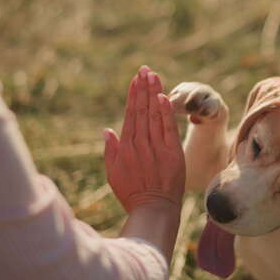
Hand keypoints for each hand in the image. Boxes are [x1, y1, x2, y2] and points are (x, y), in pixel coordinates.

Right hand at [104, 66, 185, 211]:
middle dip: (143, 88)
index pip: (130, 114)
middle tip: (145, 69)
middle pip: (142, 110)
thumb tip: (107, 130)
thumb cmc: (132, 193)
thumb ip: (111, 150)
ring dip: (154, 93)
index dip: (133, 95)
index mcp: (126, 146)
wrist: (153, 210)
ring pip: (154, 114)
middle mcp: (140, 143)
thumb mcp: (114, 173)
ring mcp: (156, 147)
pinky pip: (168, 128)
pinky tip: (164, 96)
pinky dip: (165, 112)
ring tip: (154, 75)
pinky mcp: (172, 152)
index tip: (135, 80)